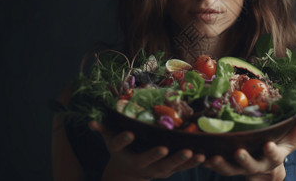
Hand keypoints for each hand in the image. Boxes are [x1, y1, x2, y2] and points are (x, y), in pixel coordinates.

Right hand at [88, 121, 205, 180]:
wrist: (127, 174)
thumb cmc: (119, 150)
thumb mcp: (109, 139)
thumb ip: (102, 129)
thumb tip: (90, 120)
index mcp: (123, 154)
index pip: (120, 146)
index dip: (123, 140)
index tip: (129, 133)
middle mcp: (140, 164)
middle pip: (149, 161)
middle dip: (157, 156)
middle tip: (166, 148)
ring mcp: (155, 170)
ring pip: (169, 167)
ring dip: (182, 161)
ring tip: (195, 153)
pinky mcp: (168, 171)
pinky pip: (181, 168)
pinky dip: (193, 163)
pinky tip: (205, 156)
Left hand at [203, 116, 295, 180]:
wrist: (268, 162)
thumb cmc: (281, 143)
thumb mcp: (293, 136)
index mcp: (274, 156)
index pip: (275, 156)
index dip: (271, 152)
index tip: (267, 144)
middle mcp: (258, 164)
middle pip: (251, 166)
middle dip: (245, 160)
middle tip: (238, 152)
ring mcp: (242, 167)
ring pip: (231, 169)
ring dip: (221, 164)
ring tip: (212, 157)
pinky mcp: (229, 165)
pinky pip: (217, 165)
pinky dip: (208, 161)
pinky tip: (200, 154)